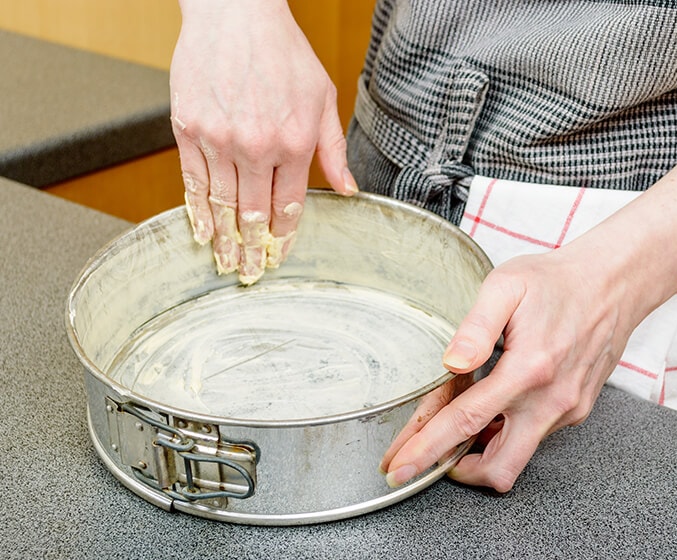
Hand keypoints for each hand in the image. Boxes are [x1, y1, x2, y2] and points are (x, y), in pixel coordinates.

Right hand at [170, 0, 357, 283]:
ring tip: (227, 264)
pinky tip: (203, 233)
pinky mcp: (188, 129)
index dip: (284, 237)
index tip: (280, 257)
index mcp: (293, 142)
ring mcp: (218, 139)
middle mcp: (256, 146)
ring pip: (223, 204)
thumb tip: (347, 190)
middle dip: (254, 249)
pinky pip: (192, 181)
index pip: (289, 205)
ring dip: (226, 240)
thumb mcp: (323, 97)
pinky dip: (197, 211)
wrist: (234, 13)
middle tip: (251, 275)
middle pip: (254, 213)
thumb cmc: (283, 51)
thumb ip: (333, 148)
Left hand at [381, 250, 635, 492]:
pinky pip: (534, 436)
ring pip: (517, 456)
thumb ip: (475, 327)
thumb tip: (450, 364)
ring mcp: (567, 409)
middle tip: (424, 458)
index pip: (466, 421)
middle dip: (456, 472)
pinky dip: (507, 432)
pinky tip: (494, 406)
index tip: (399, 469)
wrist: (613, 284)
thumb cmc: (554, 281)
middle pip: (498, 467)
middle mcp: (551, 400)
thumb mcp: (507, 286)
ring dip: (482, 451)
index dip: (427, 450)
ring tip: (457, 426)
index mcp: (528, 369)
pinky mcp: (576, 411)